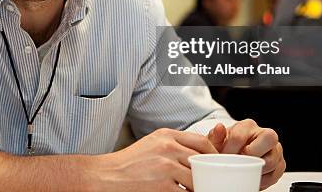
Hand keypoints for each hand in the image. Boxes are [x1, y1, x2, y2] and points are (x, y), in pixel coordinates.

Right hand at [98, 127, 218, 191]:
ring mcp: (165, 167)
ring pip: (197, 180)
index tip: (215, 165)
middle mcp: (168, 148)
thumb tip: (200, 154)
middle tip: (212, 182)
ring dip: (200, 188)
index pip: (202, 142)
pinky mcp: (162, 187)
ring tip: (200, 190)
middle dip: (209, 174)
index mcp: (166, 135)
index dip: (213, 155)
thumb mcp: (152, 145)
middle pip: (203, 161)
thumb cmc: (129, 163)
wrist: (106, 176)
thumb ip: (174, 145)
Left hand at [207, 119, 284, 189]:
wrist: (235, 155)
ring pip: (272, 160)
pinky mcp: (279, 163)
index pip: (240, 136)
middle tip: (239, 164)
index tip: (224, 158)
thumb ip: (216, 136)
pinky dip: (264, 179)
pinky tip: (253, 178)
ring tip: (244, 172)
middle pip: (269, 139)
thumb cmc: (227, 147)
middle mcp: (264, 134)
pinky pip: (276, 173)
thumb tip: (219, 128)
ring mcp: (274, 149)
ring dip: (257, 170)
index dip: (230, 150)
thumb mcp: (217, 141)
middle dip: (252, 155)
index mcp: (247, 126)